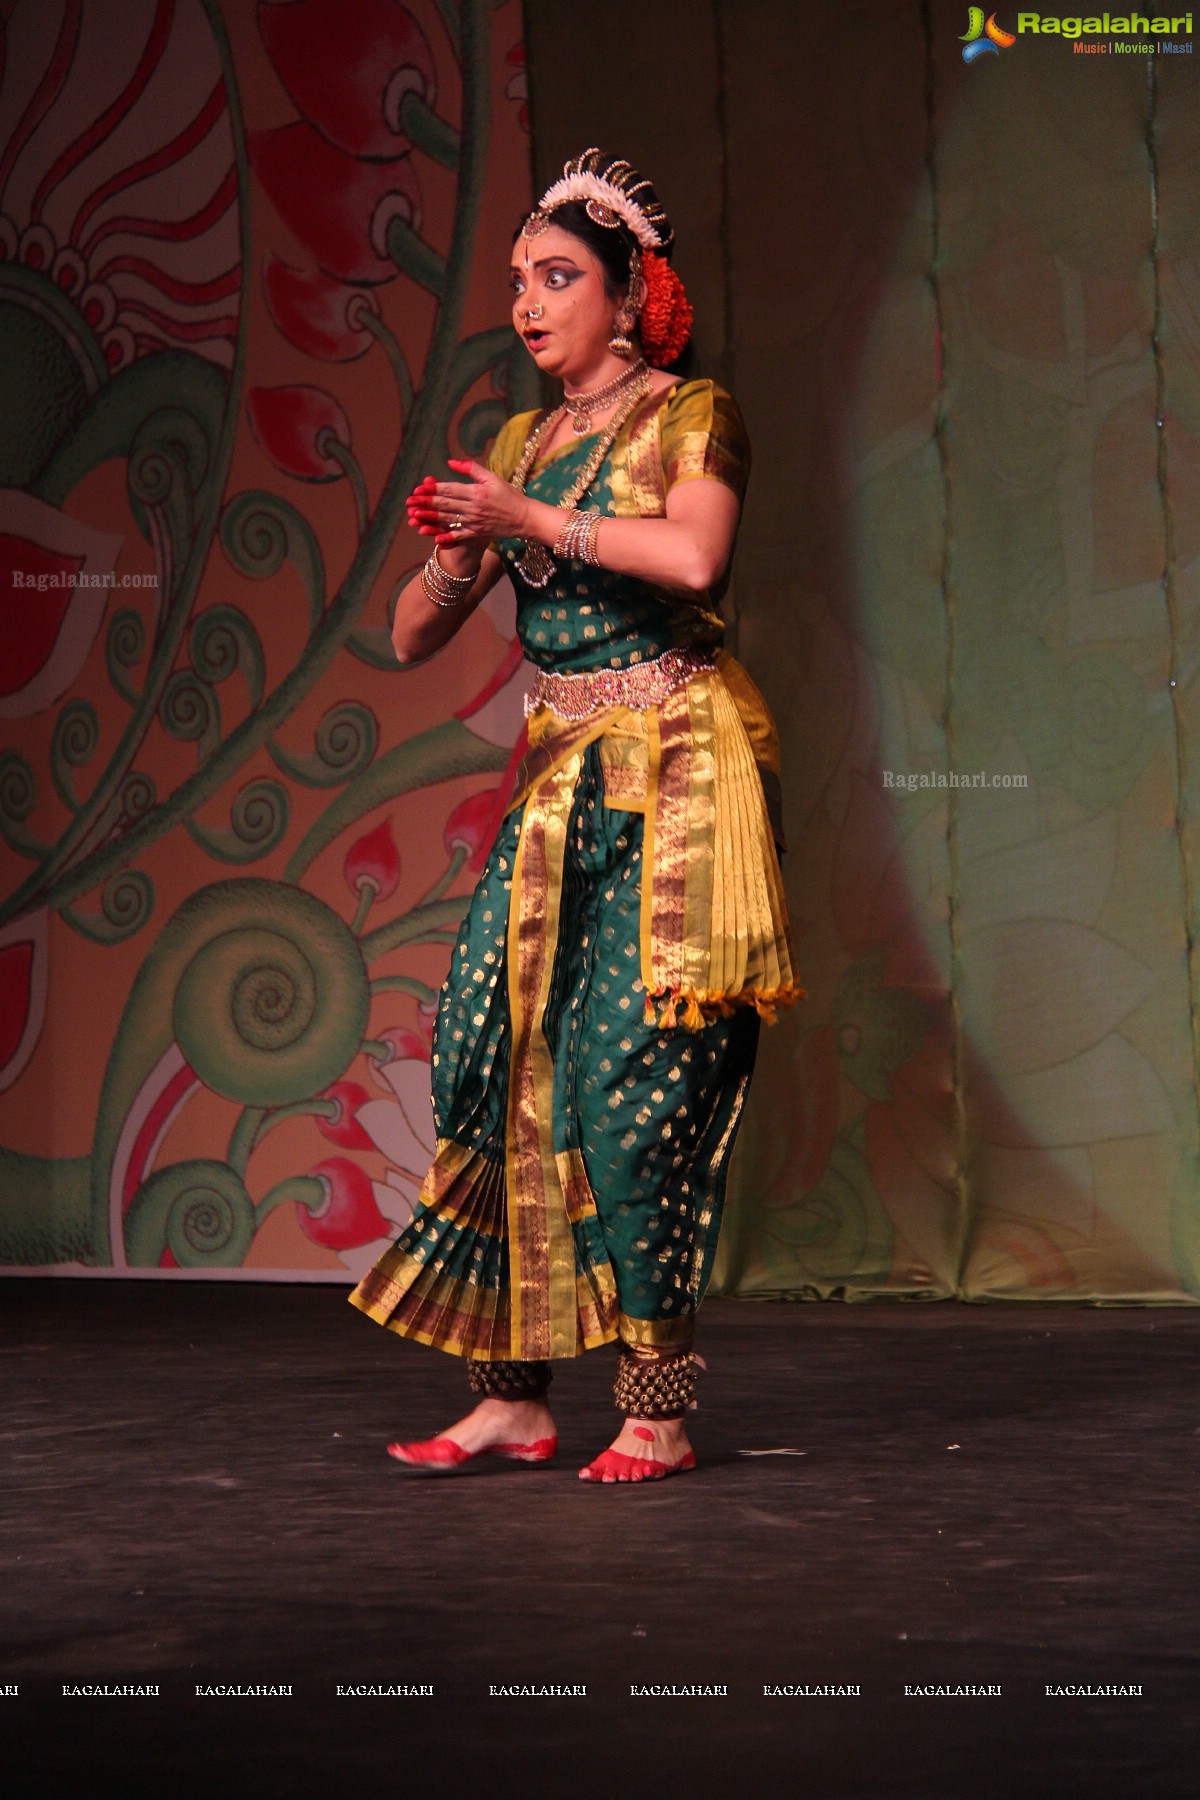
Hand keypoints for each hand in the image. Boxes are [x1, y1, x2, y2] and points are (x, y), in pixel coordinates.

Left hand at [406, 459, 529, 547]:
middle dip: (426, 503)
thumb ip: (471, 469)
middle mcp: (474, 508)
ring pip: (449, 520)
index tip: (418, 489)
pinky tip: (435, 539)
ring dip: (430, 519)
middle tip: (410, 502)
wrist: (525, 518)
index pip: (450, 490)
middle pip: (445, 505)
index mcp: (477, 492)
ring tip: (415, 518)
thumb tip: (451, 462)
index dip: (433, 489)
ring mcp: (475, 522)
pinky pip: (460, 537)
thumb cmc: (509, 495)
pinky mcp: (478, 533)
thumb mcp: (492, 477)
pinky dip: (448, 539)